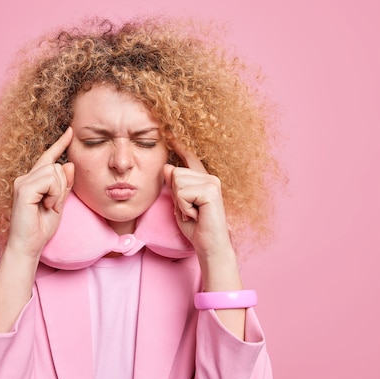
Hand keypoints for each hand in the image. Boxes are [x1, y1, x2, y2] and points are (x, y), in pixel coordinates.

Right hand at [6, 127, 74, 259]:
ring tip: (48, 207)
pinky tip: (45, 206)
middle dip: (63, 187)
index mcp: (33, 180)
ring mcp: (22, 182)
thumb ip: (64, 185)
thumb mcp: (58, 204)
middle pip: (57, 166)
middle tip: (53, 206)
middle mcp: (25, 178)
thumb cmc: (41, 228)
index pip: (48, 158)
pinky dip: (54, 195)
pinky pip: (49, 181)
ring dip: (58, 193)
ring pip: (55, 172)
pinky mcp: (23, 189)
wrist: (28, 247)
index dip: (60, 144)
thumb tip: (69, 164)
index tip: (70, 132)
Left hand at [163, 141, 233, 261]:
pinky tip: (196, 215)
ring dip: (180, 202)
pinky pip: (183, 193)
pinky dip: (185, 208)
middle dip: (176, 196)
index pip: (190, 159)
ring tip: (193, 213)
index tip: (172, 133)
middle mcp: (209, 178)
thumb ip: (174, 186)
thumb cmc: (195, 227)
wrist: (209, 245)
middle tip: (189, 211)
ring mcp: (212, 183)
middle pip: (175, 173)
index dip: (180, 147)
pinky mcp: (211, 191)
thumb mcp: (179, 204)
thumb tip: (167, 166)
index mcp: (202, 180)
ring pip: (177, 182)